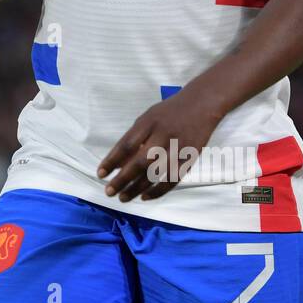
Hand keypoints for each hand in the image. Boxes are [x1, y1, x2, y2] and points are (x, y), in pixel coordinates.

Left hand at [96, 88, 221, 201]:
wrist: (201, 104)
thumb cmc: (168, 113)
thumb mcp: (147, 118)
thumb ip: (133, 139)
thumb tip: (117, 163)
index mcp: (147, 123)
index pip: (126, 144)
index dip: (112, 160)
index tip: (100, 174)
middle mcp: (161, 135)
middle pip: (139, 161)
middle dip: (122, 178)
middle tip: (109, 191)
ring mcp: (177, 148)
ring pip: (155, 173)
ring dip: (137, 188)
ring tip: (123, 197)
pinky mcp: (189, 158)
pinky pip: (172, 179)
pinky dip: (158, 190)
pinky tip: (145, 196)